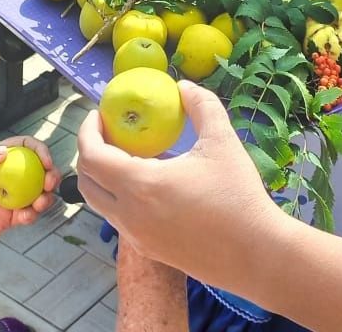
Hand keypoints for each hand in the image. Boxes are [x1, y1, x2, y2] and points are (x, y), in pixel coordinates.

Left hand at [76, 82, 278, 274]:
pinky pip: (120, 218)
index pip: (91, 156)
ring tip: (128, 155)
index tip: (98, 114)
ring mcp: (137, 237)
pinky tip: (151, 182)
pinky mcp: (149, 250)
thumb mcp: (222, 141)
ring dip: (103, 176)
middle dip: (89, 152)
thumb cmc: (239, 196)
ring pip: (100, 204)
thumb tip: (184, 87)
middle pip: (86, 182)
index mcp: (140, 186)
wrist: (256, 255)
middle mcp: (129, 215)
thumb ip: (202, 106)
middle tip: (108, 132)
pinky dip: (121, 196)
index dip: (87, 131)